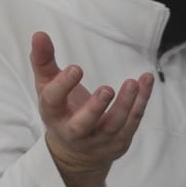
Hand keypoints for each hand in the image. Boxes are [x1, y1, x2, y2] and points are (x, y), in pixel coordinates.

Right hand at [30, 31, 152, 186]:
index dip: (63, 86)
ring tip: (133, 83)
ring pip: (113, 126)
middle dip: (95, 108)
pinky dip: (141, 102)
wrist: (77, 152)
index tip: (76, 69)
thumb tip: (39, 34)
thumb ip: (43, 61)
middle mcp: (74, 132)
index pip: (53, 102)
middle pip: (83, 124)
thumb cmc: (62, 110)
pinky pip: (132, 122)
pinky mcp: (118, 142)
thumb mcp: (48, 86)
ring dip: (125, 105)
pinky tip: (146, 81)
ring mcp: (98, 141)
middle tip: (107, 90)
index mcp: (53, 115)